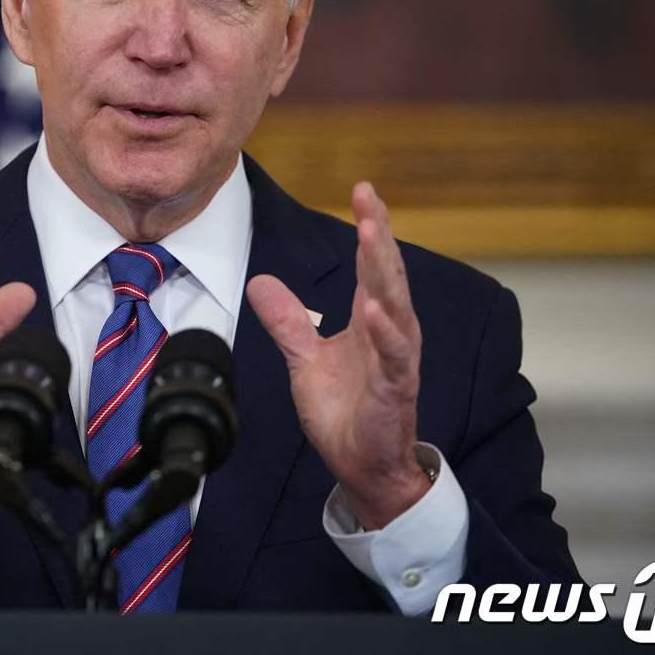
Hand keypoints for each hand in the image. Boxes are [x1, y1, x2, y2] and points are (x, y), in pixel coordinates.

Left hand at [246, 182, 425, 528]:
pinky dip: (384, 332)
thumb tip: (259, 281)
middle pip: (387, 273)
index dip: (369, 226)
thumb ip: (286, 321)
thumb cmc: (345, 411)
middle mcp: (390, 332)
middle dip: (379, 233)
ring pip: (394, 306)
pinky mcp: (395, 388)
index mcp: (372, 320)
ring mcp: (396, 358)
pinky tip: (373, 308)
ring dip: (384, 270)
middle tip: (370, 197)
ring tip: (372, 234)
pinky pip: (393, 356)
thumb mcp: (304, 359)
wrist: (362, 465)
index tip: (363, 189)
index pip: (373, 264)